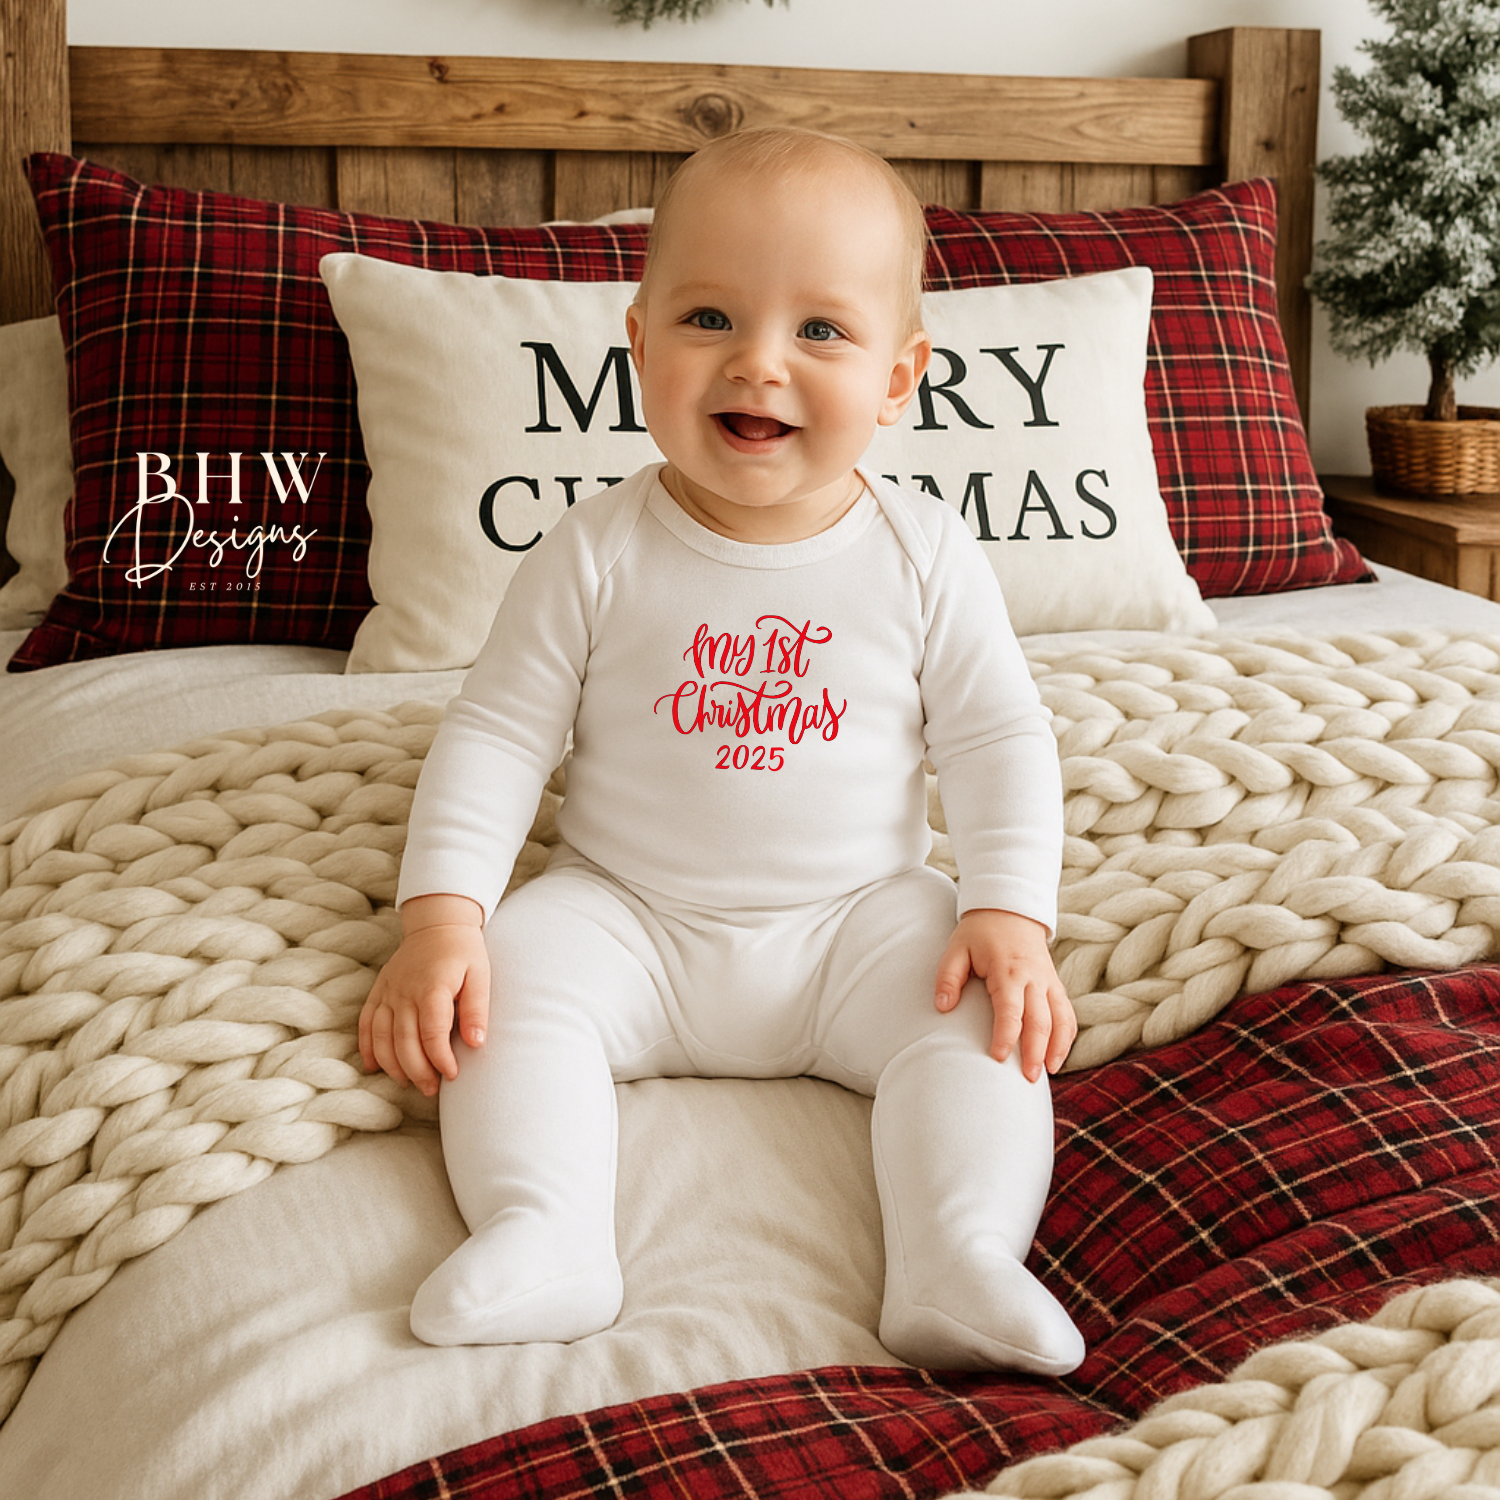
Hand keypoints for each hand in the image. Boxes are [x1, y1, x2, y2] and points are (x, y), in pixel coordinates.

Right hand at [359, 894, 488, 1095]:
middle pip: (404, 1042)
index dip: (441, 1060)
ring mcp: (388, 992)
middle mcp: (404, 992)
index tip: (452, 1075)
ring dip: (392, 1065)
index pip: (433, 1034)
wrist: (437, 922)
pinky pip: (366, 1023)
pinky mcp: (378, 991)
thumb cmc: (463, 951)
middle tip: (431, 1089)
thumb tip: (476, 1043)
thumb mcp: (480, 975)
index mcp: (432, 989)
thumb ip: (477, 1009)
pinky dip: (367, 1047)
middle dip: (417, 1071)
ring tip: (407, 1083)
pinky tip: (373, 1066)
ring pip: (381, 1037)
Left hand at [934, 909, 1075, 1081]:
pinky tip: (1058, 1056)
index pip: (1010, 1009)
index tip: (997, 1057)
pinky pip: (1067, 1012)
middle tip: (1027, 1079)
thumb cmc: (980, 933)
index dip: (1006, 1035)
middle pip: (1040, 1019)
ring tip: (1049, 1073)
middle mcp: (1034, 977)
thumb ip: (948, 977)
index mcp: (1008, 970)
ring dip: (1058, 1047)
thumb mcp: (956, 948)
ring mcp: (1048, 981)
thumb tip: (943, 1007)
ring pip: (1061, 1018)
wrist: (1011, 909)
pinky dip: (1067, 1035)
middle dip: (1035, 1051)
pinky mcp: (1055, 984)